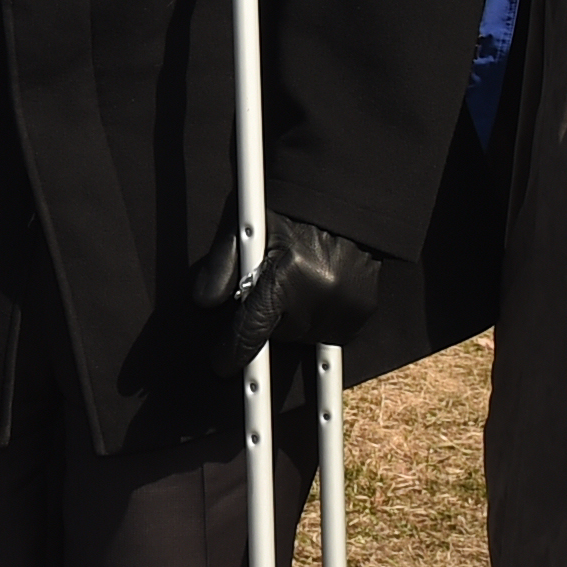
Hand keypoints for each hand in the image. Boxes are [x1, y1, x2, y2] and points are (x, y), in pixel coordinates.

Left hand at [196, 213, 383, 363]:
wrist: (345, 202)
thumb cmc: (290, 213)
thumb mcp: (246, 228)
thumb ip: (221, 265)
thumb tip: (203, 300)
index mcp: (285, 276)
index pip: (250, 332)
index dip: (232, 353)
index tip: (221, 364)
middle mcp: (318, 295)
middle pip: (279, 334)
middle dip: (270, 319)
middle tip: (275, 287)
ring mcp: (345, 305)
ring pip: (305, 336)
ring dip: (297, 321)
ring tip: (300, 283)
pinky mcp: (363, 309)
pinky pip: (332, 332)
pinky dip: (321, 320)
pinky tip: (320, 291)